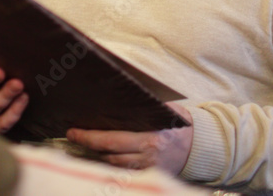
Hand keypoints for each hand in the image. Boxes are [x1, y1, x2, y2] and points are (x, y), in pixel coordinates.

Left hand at [66, 105, 193, 172]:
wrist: (200, 146)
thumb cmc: (178, 123)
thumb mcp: (163, 109)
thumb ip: (144, 106)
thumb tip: (117, 97)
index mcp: (150, 138)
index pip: (112, 140)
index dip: (89, 137)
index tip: (73, 131)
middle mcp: (148, 156)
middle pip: (109, 154)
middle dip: (88, 145)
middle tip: (72, 135)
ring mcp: (148, 168)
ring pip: (114, 165)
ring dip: (97, 156)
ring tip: (83, 144)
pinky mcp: (150, 176)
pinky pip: (125, 173)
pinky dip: (111, 165)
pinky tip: (101, 156)